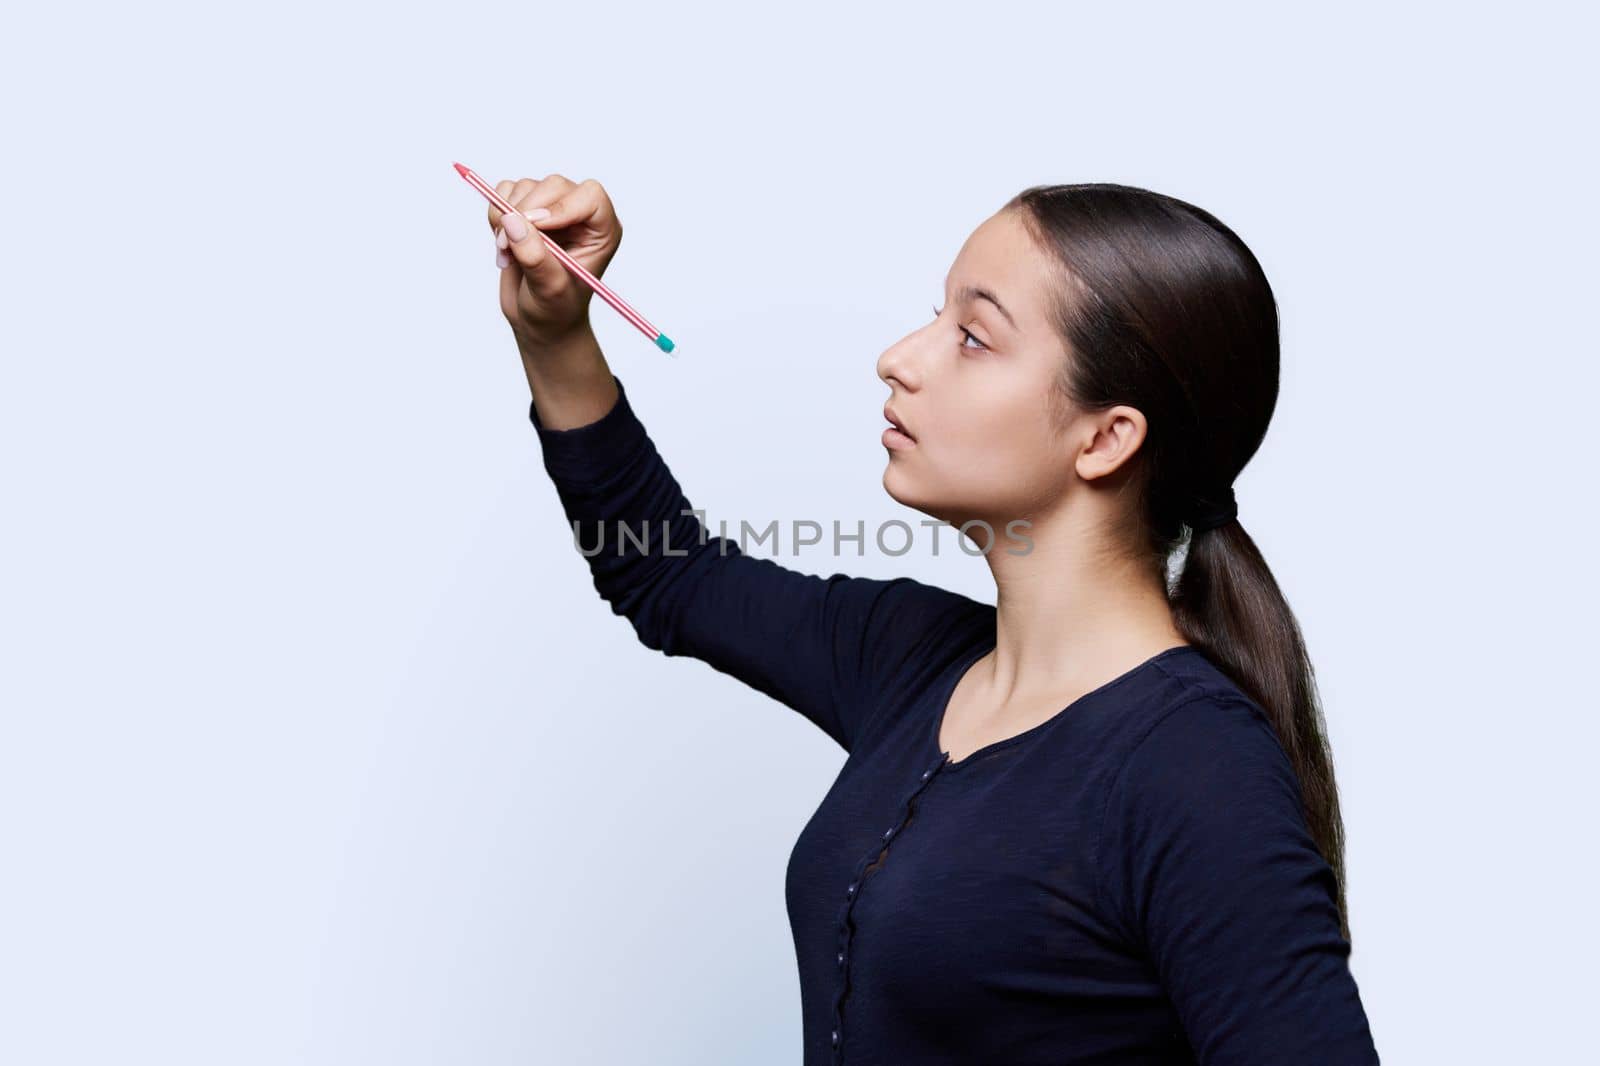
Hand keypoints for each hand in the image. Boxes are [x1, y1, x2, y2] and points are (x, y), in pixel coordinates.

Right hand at [488, 174, 622, 348]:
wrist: (539, 320)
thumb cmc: (556, 310)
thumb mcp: (549, 290)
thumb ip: (535, 256)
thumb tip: (511, 220)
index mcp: (601, 231)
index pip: (590, 196)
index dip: (562, 206)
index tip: (535, 226)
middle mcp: (580, 214)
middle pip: (553, 186)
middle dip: (525, 212)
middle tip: (508, 245)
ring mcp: (552, 208)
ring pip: (526, 187)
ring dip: (507, 218)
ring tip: (509, 255)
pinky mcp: (526, 208)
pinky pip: (505, 191)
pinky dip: (495, 214)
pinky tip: (504, 244)